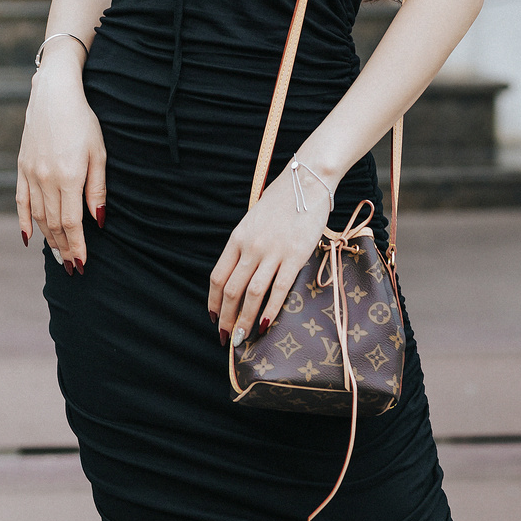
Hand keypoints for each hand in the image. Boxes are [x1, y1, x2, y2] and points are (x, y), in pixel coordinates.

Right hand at [16, 50, 105, 271]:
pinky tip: (29, 239)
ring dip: (48, 239)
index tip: (82, 264)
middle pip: (54, 224)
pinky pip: (21, 202)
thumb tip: (99, 220)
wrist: (53, 95)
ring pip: (38, 216)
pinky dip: (24, 222)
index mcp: (68, 177)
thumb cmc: (83, 122)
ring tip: (58, 255)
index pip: (72, 223)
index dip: (77, 245)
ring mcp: (30, 174)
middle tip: (72, 266)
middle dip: (64, 247)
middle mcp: (46, 179)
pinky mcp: (21, 168)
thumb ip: (97, 189)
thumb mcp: (98, 153)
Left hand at [208, 163, 332, 346]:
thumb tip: (239, 275)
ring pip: (252, 294)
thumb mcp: (253, 222)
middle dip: (227, 318)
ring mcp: (273, 252)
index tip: (214, 318)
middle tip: (227, 337)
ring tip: (243, 338)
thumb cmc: (281, 202)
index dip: (214, 302)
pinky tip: (266, 324)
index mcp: (237, 238)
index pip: (217, 277)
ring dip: (245, 320)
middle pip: (232, 290)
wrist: (307, 183)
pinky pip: (279, 288)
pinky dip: (270, 309)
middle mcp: (251, 247)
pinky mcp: (295, 256)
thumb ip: (244, 246)